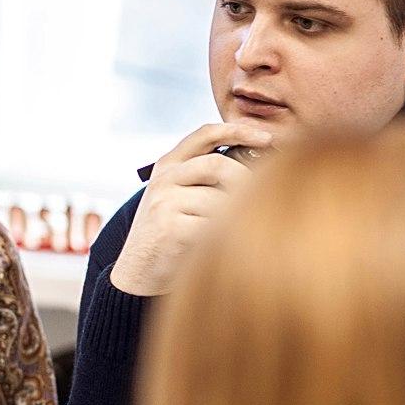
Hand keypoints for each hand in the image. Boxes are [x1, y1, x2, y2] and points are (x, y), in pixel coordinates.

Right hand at [109, 123, 272, 295]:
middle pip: (218, 165)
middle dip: (246, 181)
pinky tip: (231, 246)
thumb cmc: (170, 236)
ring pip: (220, 200)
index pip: (204, 134)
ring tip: (244, 231)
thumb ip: (206, 180)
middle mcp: (164, 180)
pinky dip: (229, 236)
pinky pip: (215, 226)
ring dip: (237, 217)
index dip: (238, 130)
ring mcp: (164, 202)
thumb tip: (261, 169)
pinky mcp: (170, 229)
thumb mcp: (179, 199)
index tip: (267, 138)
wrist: (136, 274)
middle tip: (265, 198)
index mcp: (168, 166)